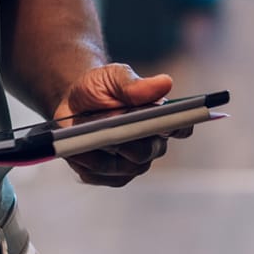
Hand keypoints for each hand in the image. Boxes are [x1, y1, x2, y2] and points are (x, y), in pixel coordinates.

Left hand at [52, 64, 186, 186]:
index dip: (178, 128)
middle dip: (129, 141)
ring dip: (102, 152)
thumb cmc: (100, 87)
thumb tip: (165, 83)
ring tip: (84, 136)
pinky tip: (77, 148)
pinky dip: (86, 162)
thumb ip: (135, 84)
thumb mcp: (113, 77)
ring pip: (124, 167)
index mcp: (159, 118)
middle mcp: (151, 143)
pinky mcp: (112, 176)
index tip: (166, 124)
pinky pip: (101, 176)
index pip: (180, 127)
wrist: (72, 101)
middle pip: (149, 151)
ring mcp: (132, 163)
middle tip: (110, 129)